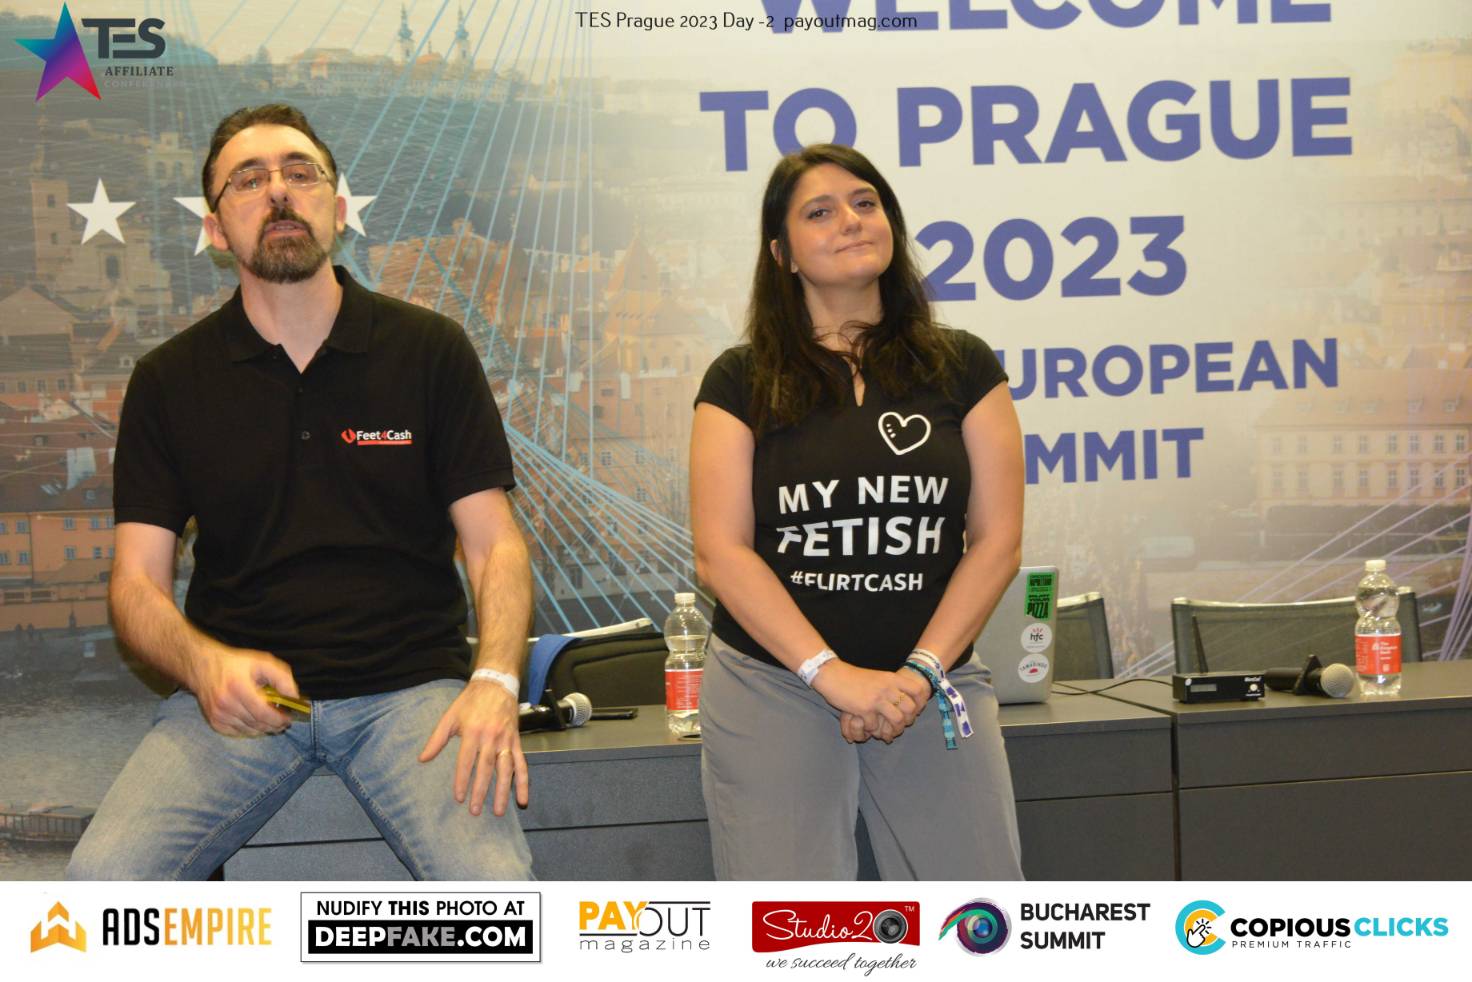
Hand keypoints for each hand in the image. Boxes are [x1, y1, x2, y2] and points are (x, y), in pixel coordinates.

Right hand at [188, 643, 297, 736]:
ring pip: (249, 731)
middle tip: (284, 720)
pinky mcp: (214, 722)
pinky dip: (250, 729)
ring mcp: (218, 715)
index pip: (263, 713)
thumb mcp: (262, 662)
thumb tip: (294, 697)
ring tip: (272, 720)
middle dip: (275, 725)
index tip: (289, 718)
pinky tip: (255, 720)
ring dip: (264, 728)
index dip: (279, 719)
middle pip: (258, 724)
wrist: (202, 667)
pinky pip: (238, 733)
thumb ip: (282, 678)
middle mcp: (226, 704)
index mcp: (238, 687)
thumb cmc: (236, 664)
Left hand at [419, 678, 528, 816]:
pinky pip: (522, 764)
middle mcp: (491, 738)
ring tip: (500, 811)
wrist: (497, 683)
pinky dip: (524, 782)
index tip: (459, 798)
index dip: (462, 780)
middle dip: (482, 791)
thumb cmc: (470, 701)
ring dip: (504, 791)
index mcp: (472, 732)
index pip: (466, 761)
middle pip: (486, 769)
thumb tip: (422, 759)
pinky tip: (523, 799)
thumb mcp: (450, 716)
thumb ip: (437, 739)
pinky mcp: (516, 741)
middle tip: (476, 811)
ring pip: (506, 769)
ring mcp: (506, 740)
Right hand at [839, 667, 932, 743]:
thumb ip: (890, 685)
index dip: (920, 702)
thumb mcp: (877, 677)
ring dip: (894, 728)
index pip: (917, 690)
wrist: (833, 675)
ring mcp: (876, 699)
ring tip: (888, 732)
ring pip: (897, 719)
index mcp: (891, 678)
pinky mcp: (864, 709)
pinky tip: (868, 728)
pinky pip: (875, 726)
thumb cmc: (853, 677)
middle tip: (902, 724)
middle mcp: (887, 688)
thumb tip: (903, 697)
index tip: (916, 709)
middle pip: (910, 708)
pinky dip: (872, 730)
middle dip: (908, 720)